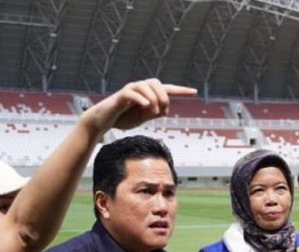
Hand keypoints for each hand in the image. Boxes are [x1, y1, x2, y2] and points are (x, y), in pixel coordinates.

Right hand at [82, 78, 196, 134]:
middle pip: (158, 84)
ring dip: (154, 98)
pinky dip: (141, 99)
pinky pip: (132, 93)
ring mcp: (130, 90)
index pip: (167, 89)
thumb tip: (164, 110)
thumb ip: (153, 113)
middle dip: (164, 96)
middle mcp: (140, 88)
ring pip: (146, 86)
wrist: (103, 121)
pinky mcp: (120, 96)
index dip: (181, 90)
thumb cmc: (123, 118)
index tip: (194, 92)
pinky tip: (146, 106)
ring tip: (153, 112)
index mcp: (148, 94)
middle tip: (163, 112)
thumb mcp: (142, 118)